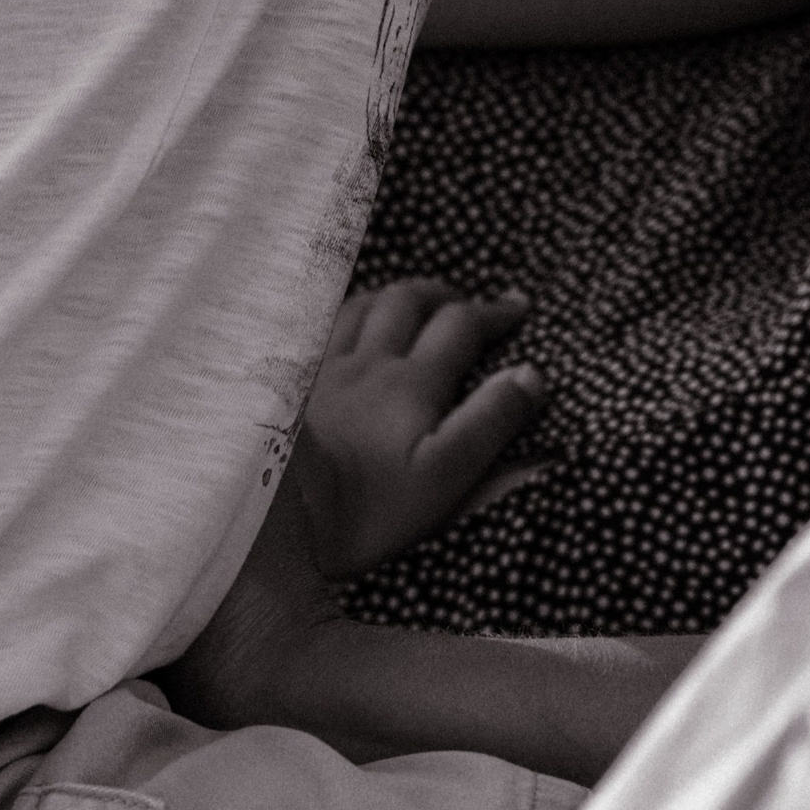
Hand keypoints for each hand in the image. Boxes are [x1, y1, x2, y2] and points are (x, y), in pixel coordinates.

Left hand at [293, 277, 551, 577]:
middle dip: (442, 294)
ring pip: (363, 307)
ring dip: (393, 297)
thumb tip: (531, 375)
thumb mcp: (447, 475)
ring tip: (409, 303)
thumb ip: (491, 423)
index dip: (494, 313)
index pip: (461, 326)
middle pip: (408, 302)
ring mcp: (326, 369)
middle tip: (464, 300)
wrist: (279, 515)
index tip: (518, 307)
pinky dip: (345, 315)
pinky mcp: (293, 387)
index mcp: (413, 384)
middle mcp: (370, 363)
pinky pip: (320, 328)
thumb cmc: (369, 507)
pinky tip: (345, 327)